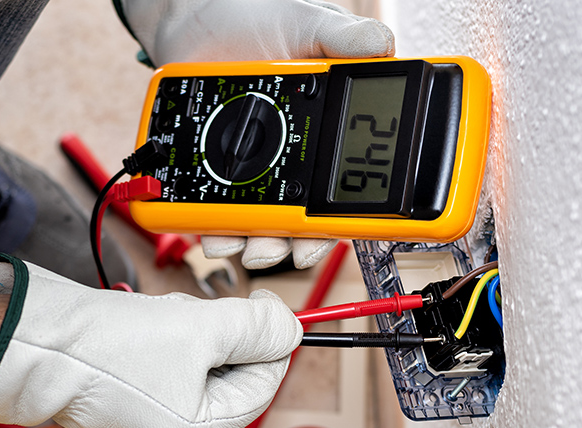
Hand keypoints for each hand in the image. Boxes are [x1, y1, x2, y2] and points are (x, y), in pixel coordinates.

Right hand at [0, 252, 301, 427]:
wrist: (30, 340)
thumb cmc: (104, 347)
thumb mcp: (199, 330)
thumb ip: (255, 329)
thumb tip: (291, 329)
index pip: (259, 387)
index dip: (271, 345)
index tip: (269, 306)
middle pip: (227, 375)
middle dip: (221, 334)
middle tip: (206, 308)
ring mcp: (142, 410)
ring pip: (195, 361)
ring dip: (191, 329)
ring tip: (163, 315)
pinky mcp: (120, 388)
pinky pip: (163, 358)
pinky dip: (163, 332)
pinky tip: (143, 319)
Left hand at [120, 0, 394, 268]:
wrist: (197, 17)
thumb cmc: (257, 19)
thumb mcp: (309, 24)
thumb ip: (346, 38)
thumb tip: (384, 48)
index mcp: (327, 132)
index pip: (345, 185)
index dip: (347, 218)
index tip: (340, 231)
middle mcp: (292, 159)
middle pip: (303, 219)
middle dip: (298, 243)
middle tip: (292, 250)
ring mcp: (250, 169)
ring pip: (260, 225)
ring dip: (255, 244)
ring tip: (246, 246)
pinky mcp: (212, 171)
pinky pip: (216, 210)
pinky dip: (215, 228)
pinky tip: (214, 232)